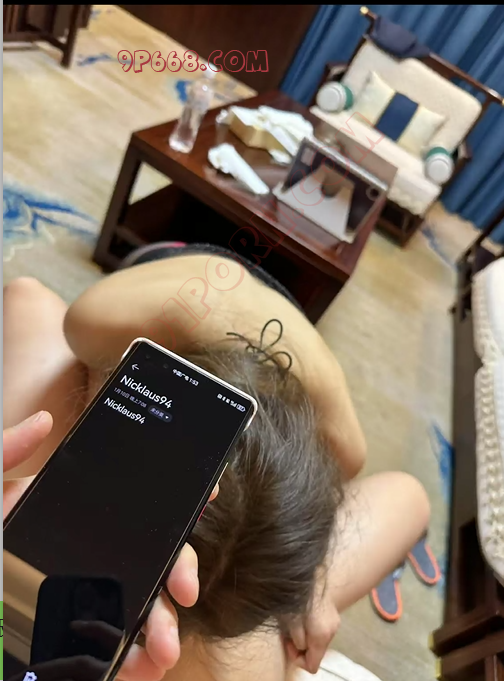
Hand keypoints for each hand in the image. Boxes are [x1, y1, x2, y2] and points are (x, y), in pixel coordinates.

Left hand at [4, 412, 216, 680]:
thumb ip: (4, 452)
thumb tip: (44, 420)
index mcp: (67, 518)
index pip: (130, 506)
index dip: (171, 503)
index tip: (207, 496)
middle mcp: (82, 557)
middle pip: (148, 557)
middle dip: (178, 572)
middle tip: (186, 591)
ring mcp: (79, 602)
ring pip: (139, 608)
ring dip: (163, 626)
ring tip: (164, 648)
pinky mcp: (68, 645)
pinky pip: (114, 652)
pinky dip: (137, 662)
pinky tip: (144, 666)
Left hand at [284, 575, 340, 674]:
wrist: (314, 570)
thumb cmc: (299, 594)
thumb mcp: (290, 619)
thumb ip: (296, 638)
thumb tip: (298, 647)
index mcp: (321, 635)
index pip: (312, 666)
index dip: (297, 659)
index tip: (287, 643)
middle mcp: (331, 631)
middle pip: (316, 653)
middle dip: (300, 646)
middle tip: (288, 632)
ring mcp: (334, 622)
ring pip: (317, 641)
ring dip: (305, 636)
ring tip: (294, 621)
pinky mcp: (333, 614)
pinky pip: (320, 630)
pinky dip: (311, 628)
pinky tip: (302, 615)